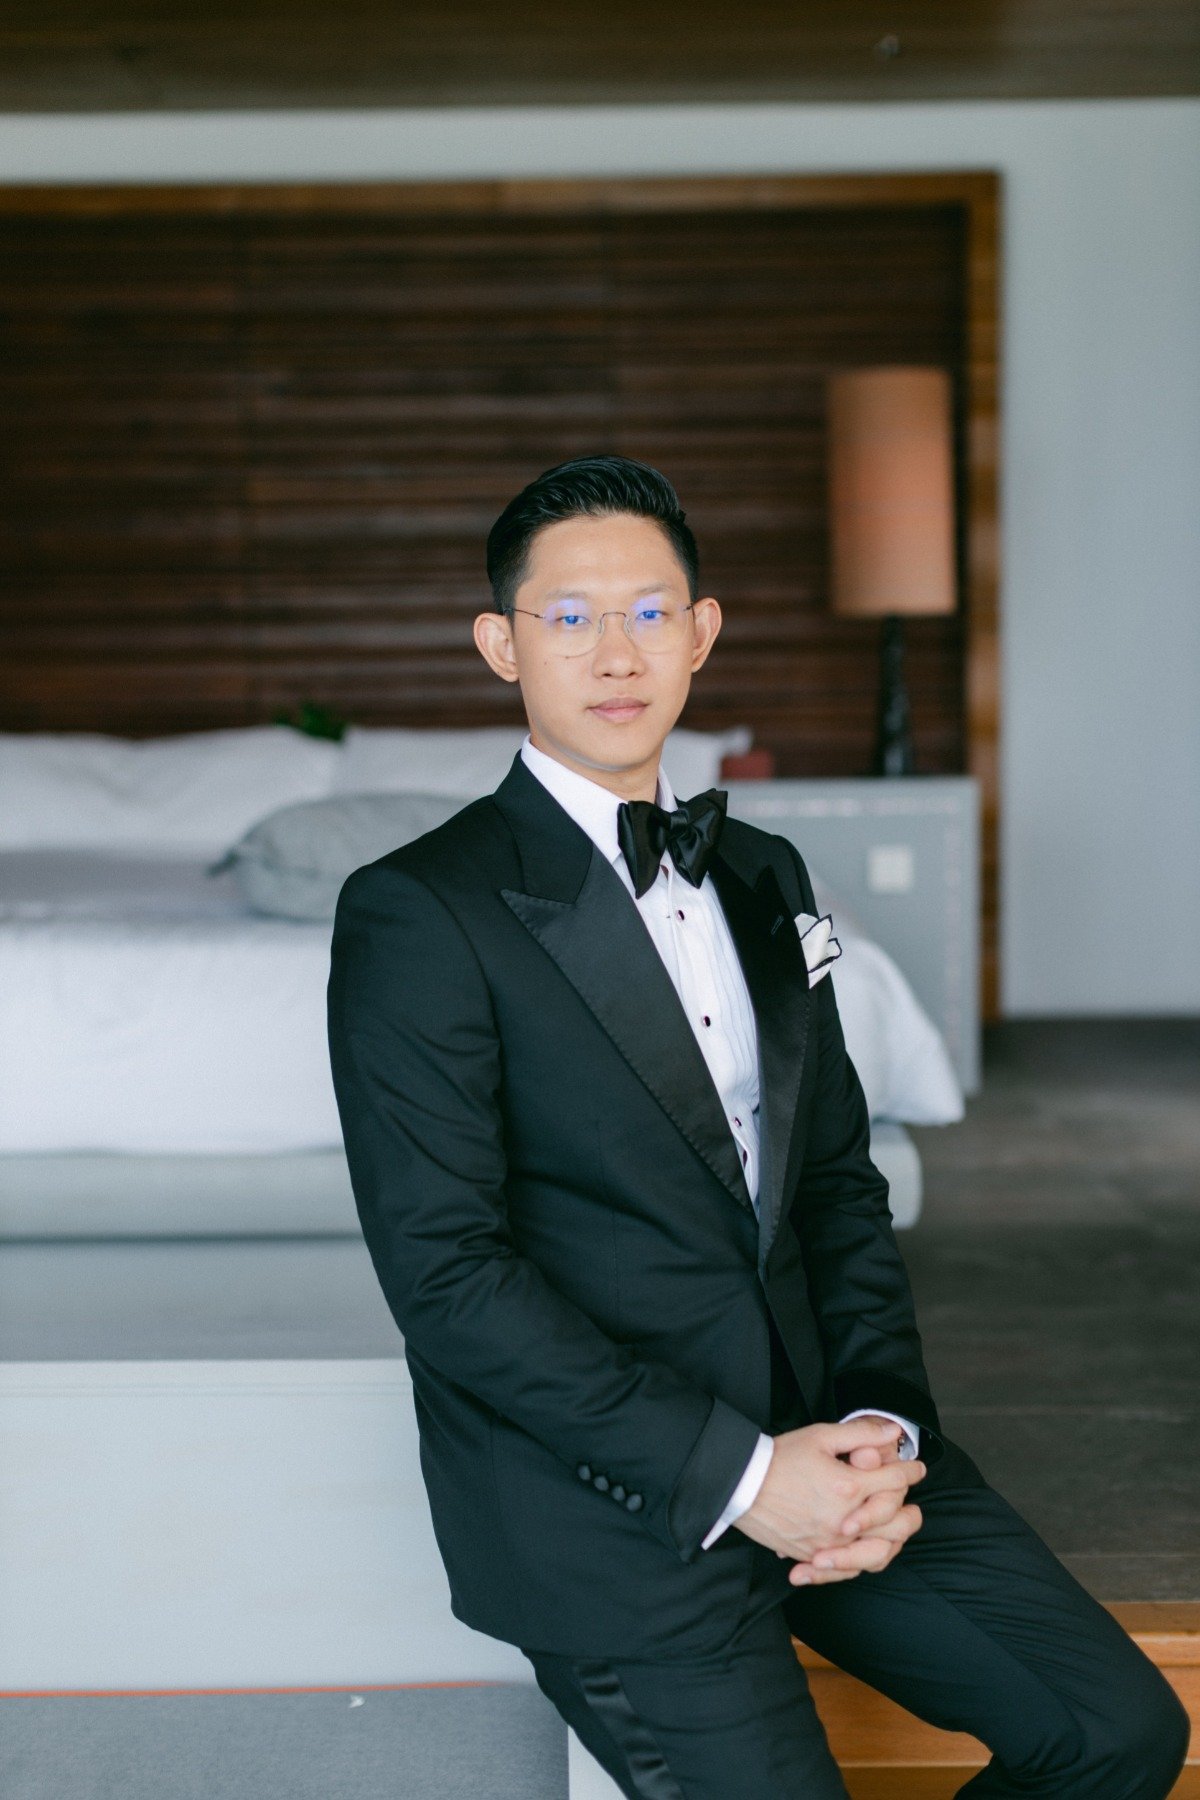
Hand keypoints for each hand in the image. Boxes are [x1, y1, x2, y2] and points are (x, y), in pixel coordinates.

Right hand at [734, 1418, 924, 1580]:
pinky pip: (849, 1570)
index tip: (917, 1468)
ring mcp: (830, 1543)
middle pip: (895, 1523)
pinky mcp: (814, 1556)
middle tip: (912, 1504)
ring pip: (877, 1553)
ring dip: (891, 1540)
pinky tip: (864, 1552)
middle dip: (909, 1511)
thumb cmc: (781, 1457)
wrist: (742, 1484)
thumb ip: (860, 1434)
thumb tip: (892, 1432)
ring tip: (894, 1530)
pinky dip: (862, 1561)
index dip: (910, 1471)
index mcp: (849, 1487)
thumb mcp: (820, 1436)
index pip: (893, 1480)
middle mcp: (844, 1520)